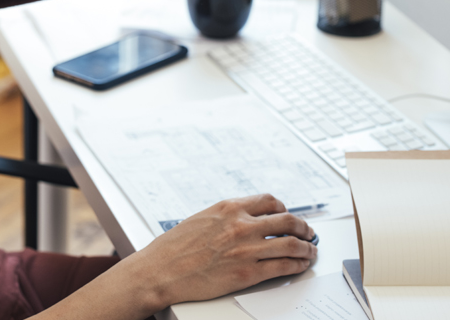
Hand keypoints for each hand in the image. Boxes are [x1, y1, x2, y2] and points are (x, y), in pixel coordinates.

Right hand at [136, 193, 316, 308]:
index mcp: (229, 207)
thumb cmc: (177, 246)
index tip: (288, 215)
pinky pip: (283, 267)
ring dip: (306, 248)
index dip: (284, 208)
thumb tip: (248, 218)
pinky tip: (300, 266)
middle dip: (303, 227)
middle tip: (308, 232)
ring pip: (290, 244)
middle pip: (287, 220)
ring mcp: (246, 249)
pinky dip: (297, 266)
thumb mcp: (203, 218)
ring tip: (310, 251)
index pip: (269, 201)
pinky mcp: (247, 274)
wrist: (162, 269)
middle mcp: (240, 225)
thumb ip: (228, 216)